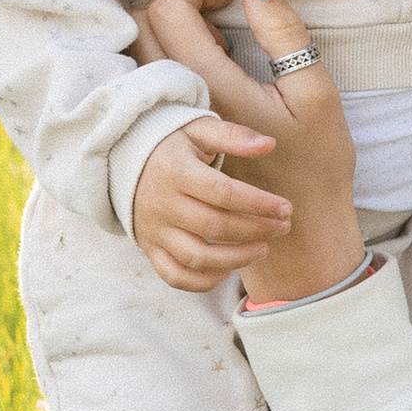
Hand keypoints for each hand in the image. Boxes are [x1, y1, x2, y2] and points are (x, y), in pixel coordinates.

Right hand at [132, 114, 296, 292]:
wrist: (124, 162)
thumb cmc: (173, 145)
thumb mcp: (199, 129)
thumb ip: (233, 136)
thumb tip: (269, 144)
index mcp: (175, 171)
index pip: (223, 193)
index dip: (258, 204)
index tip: (286, 208)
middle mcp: (162, 204)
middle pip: (215, 227)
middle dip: (256, 230)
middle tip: (283, 227)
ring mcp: (155, 230)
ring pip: (197, 257)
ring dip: (236, 259)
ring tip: (264, 249)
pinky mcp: (150, 248)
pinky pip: (175, 275)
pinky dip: (202, 281)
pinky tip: (227, 269)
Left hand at [136, 0, 363, 307]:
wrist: (299, 234)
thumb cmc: (317, 165)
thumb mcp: (314, 94)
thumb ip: (283, 33)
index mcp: (213, 87)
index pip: (172, 10)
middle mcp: (179, 104)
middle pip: (144, 27)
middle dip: (179, 4)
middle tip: (222, 15)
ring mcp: (171, 124)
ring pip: (143, 56)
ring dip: (173, 35)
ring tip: (219, 46)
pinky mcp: (174, 139)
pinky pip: (151, 85)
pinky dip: (172, 64)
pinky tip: (212, 76)